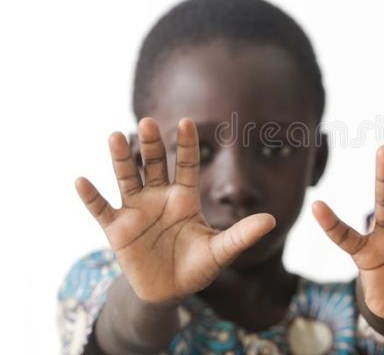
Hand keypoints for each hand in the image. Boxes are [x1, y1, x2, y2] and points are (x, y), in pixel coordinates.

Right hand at [75, 117, 275, 302]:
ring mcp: (136, 211)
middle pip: (154, 165)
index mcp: (184, 198)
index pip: (186, 165)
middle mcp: (159, 198)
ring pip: (127, 179)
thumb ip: (241, 235)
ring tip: (116, 136)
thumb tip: (272, 220)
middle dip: (152, 145)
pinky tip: (82, 181)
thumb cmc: (196, 267)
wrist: (169, 292)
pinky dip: (91, 197)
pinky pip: (101, 210)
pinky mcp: (117, 230)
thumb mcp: (220, 251)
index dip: (186, 145)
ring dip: (120, 159)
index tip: (186, 121)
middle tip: (148, 122)